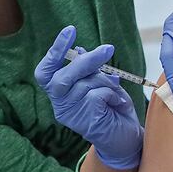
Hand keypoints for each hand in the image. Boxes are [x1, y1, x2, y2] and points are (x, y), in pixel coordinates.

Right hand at [35, 26, 143, 169]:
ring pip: (86, 84)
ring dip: (107, 83)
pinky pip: (98, 95)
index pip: (45, 72)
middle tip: (109, 49)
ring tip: (117, 91)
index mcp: (60, 94)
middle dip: (87, 61)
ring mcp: (72, 115)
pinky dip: (113, 94)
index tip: (69, 31)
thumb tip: (79, 51)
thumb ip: (88, 71)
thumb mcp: (100, 85)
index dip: (55, 51)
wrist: (128, 141)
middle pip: (63, 77)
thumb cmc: (113, 110)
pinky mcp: (86, 122)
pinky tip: (119, 103)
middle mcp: (60, 106)